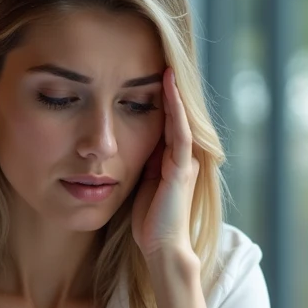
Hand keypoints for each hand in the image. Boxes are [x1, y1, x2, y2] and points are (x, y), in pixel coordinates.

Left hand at [132, 68, 199, 262]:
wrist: (161, 248)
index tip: (148, 74)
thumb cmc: (149, 222)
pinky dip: (174, 109)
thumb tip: (122, 144)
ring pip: (181, 119)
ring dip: (174, 92)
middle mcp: (184, 157)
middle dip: (170, 90)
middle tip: (162, 59)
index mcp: (173, 160)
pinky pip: (179, 132)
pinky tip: (167, 88)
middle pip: (177, 116)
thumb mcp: (141, 184)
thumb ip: (140, 163)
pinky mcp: (181, 169)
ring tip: (167, 64)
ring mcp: (185, 162)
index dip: (160, 99)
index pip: (167, 122)